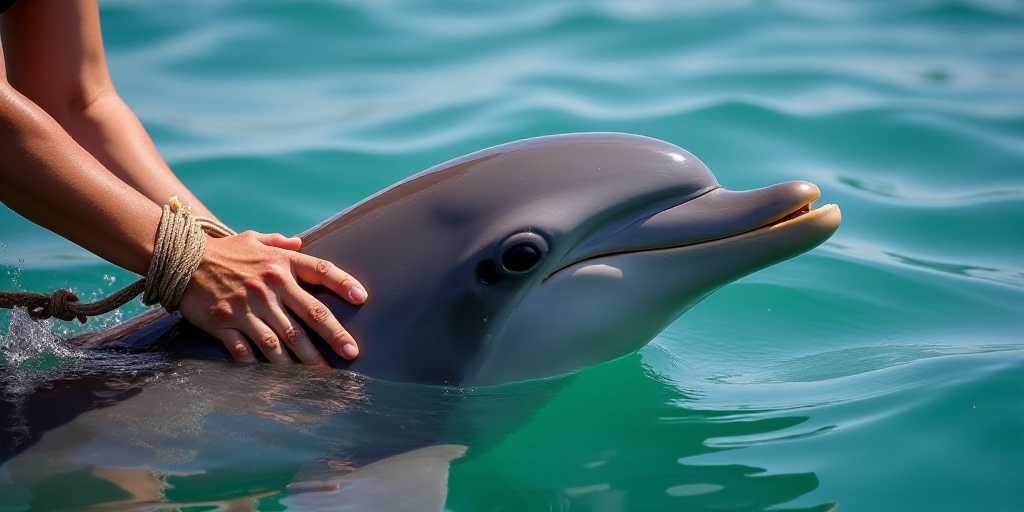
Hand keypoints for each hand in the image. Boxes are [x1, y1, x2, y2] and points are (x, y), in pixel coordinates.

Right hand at [176, 231, 366, 366]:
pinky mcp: (224, 323)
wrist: (179, 257)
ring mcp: (246, 306)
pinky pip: (246, 350)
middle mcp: (268, 285)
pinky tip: (277, 381)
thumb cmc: (223, 251)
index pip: (320, 270)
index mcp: (280, 263)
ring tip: (321, 378)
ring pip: (282, 340)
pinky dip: (261, 366)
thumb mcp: (253, 239)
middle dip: (333, 335)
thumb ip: (280, 243)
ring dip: (303, 361)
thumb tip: (301, 243)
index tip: (362, 299)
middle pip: (309, 314)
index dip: (343, 283)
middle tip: (352, 353)